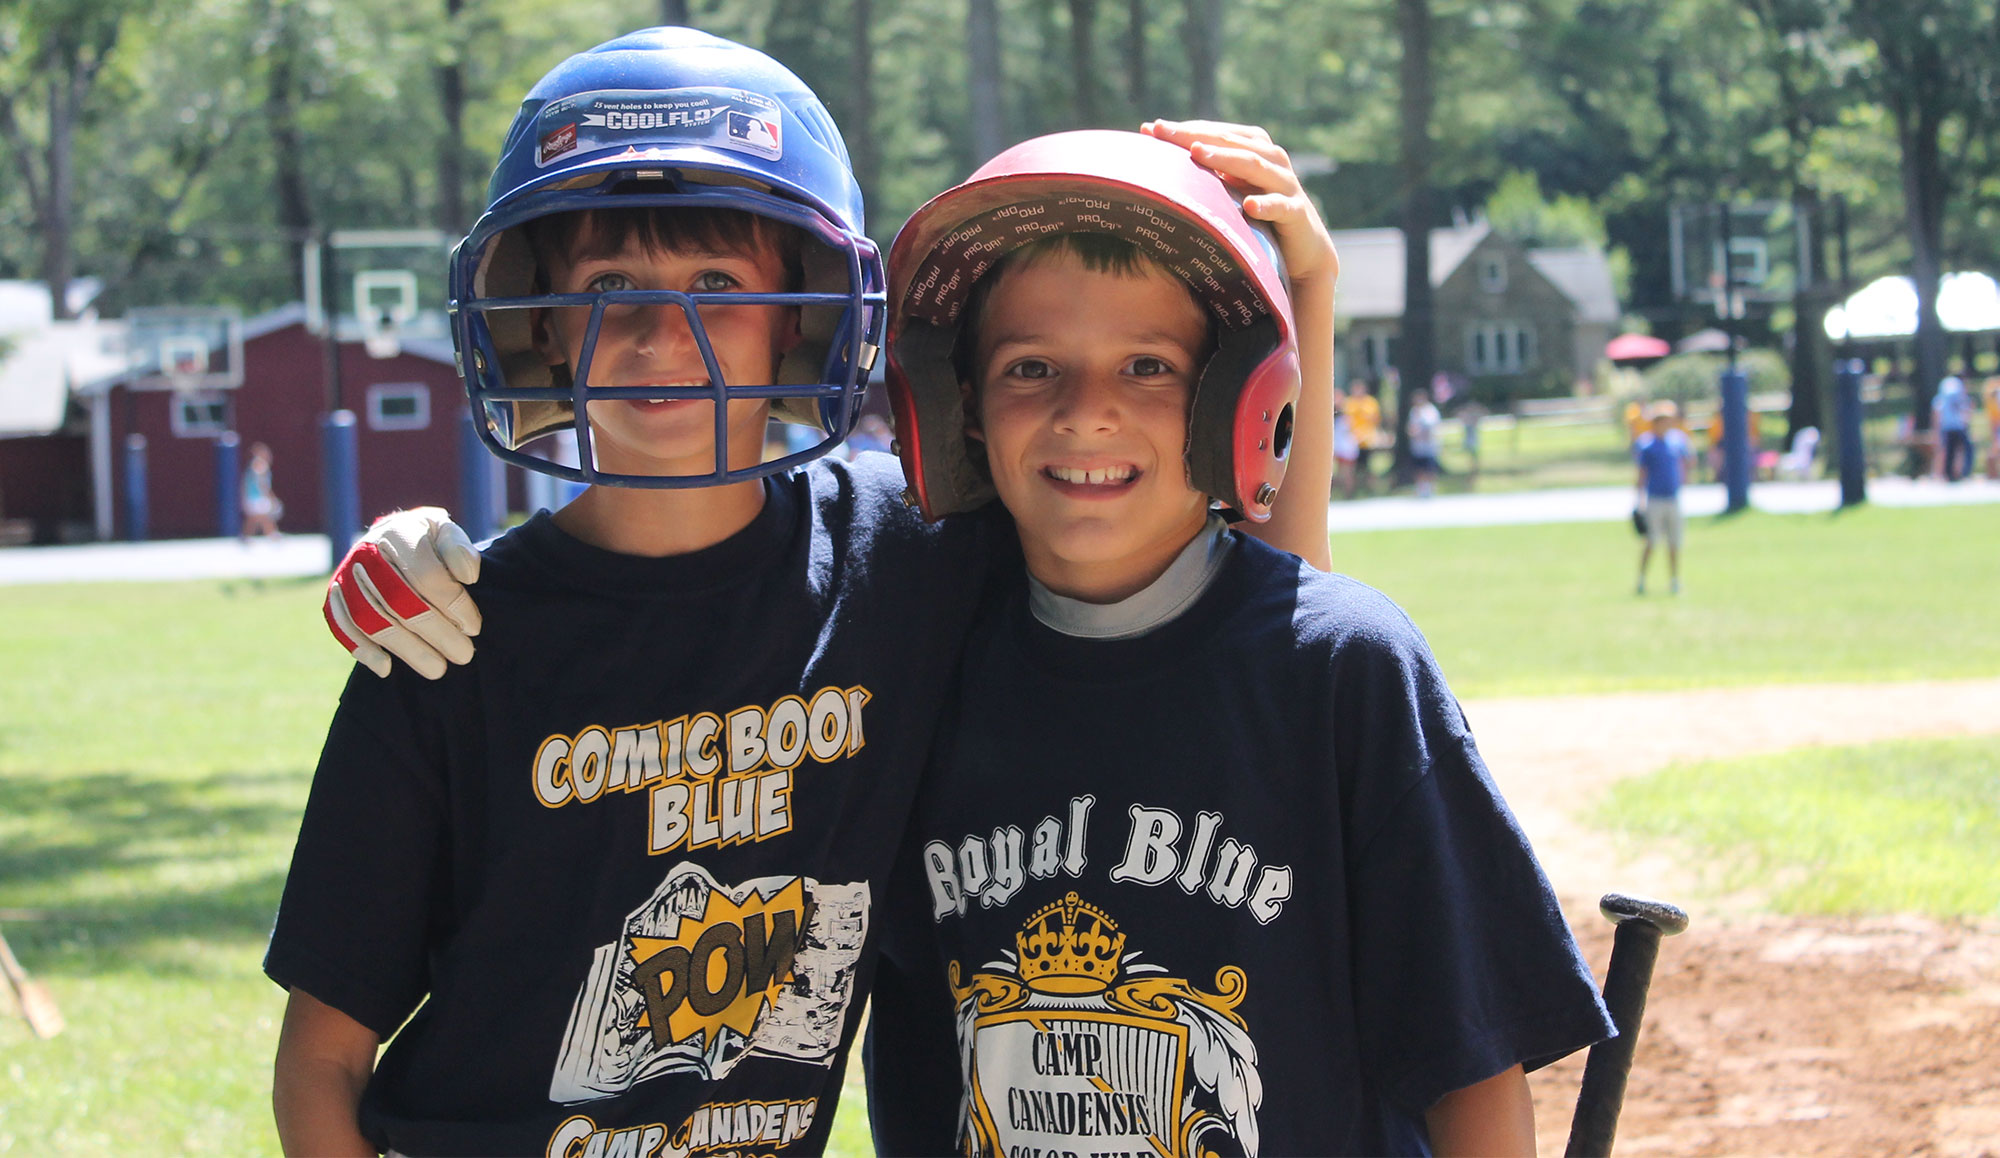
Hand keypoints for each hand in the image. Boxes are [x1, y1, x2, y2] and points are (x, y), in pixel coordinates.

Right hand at [324, 507, 481, 679]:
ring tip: (437, 669)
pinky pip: (342, 626)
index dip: (452, 604)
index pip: (426, 575)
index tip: (473, 627)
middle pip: (399, 601)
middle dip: (435, 632)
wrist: (389, 538)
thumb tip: (468, 576)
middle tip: (463, 655)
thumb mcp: (446, 532)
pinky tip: (386, 668)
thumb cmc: (426, 540)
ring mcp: (345, 576)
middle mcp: (366, 553)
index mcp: (398, 532)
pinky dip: (362, 649)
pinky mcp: (334, 597)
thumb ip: (458, 549)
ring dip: (405, 648)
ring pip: (371, 619)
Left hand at [1140, 119, 1339, 287]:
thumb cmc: (1259, 216)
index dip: (1185, 128)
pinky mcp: (1296, 212)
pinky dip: (1265, 204)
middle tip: (1163, 131)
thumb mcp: (1231, 192)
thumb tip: (1159, 164)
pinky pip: (1280, 206)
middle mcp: (1271, 159)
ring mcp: (1285, 184)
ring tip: (1196, 153)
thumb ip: (1208, 175)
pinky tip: (1248, 206)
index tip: (1151, 128)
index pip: (1216, 132)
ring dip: (1225, 158)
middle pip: (1230, 141)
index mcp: (1254, 148)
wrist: (1304, 249)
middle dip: (1194, 135)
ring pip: (1254, 165)